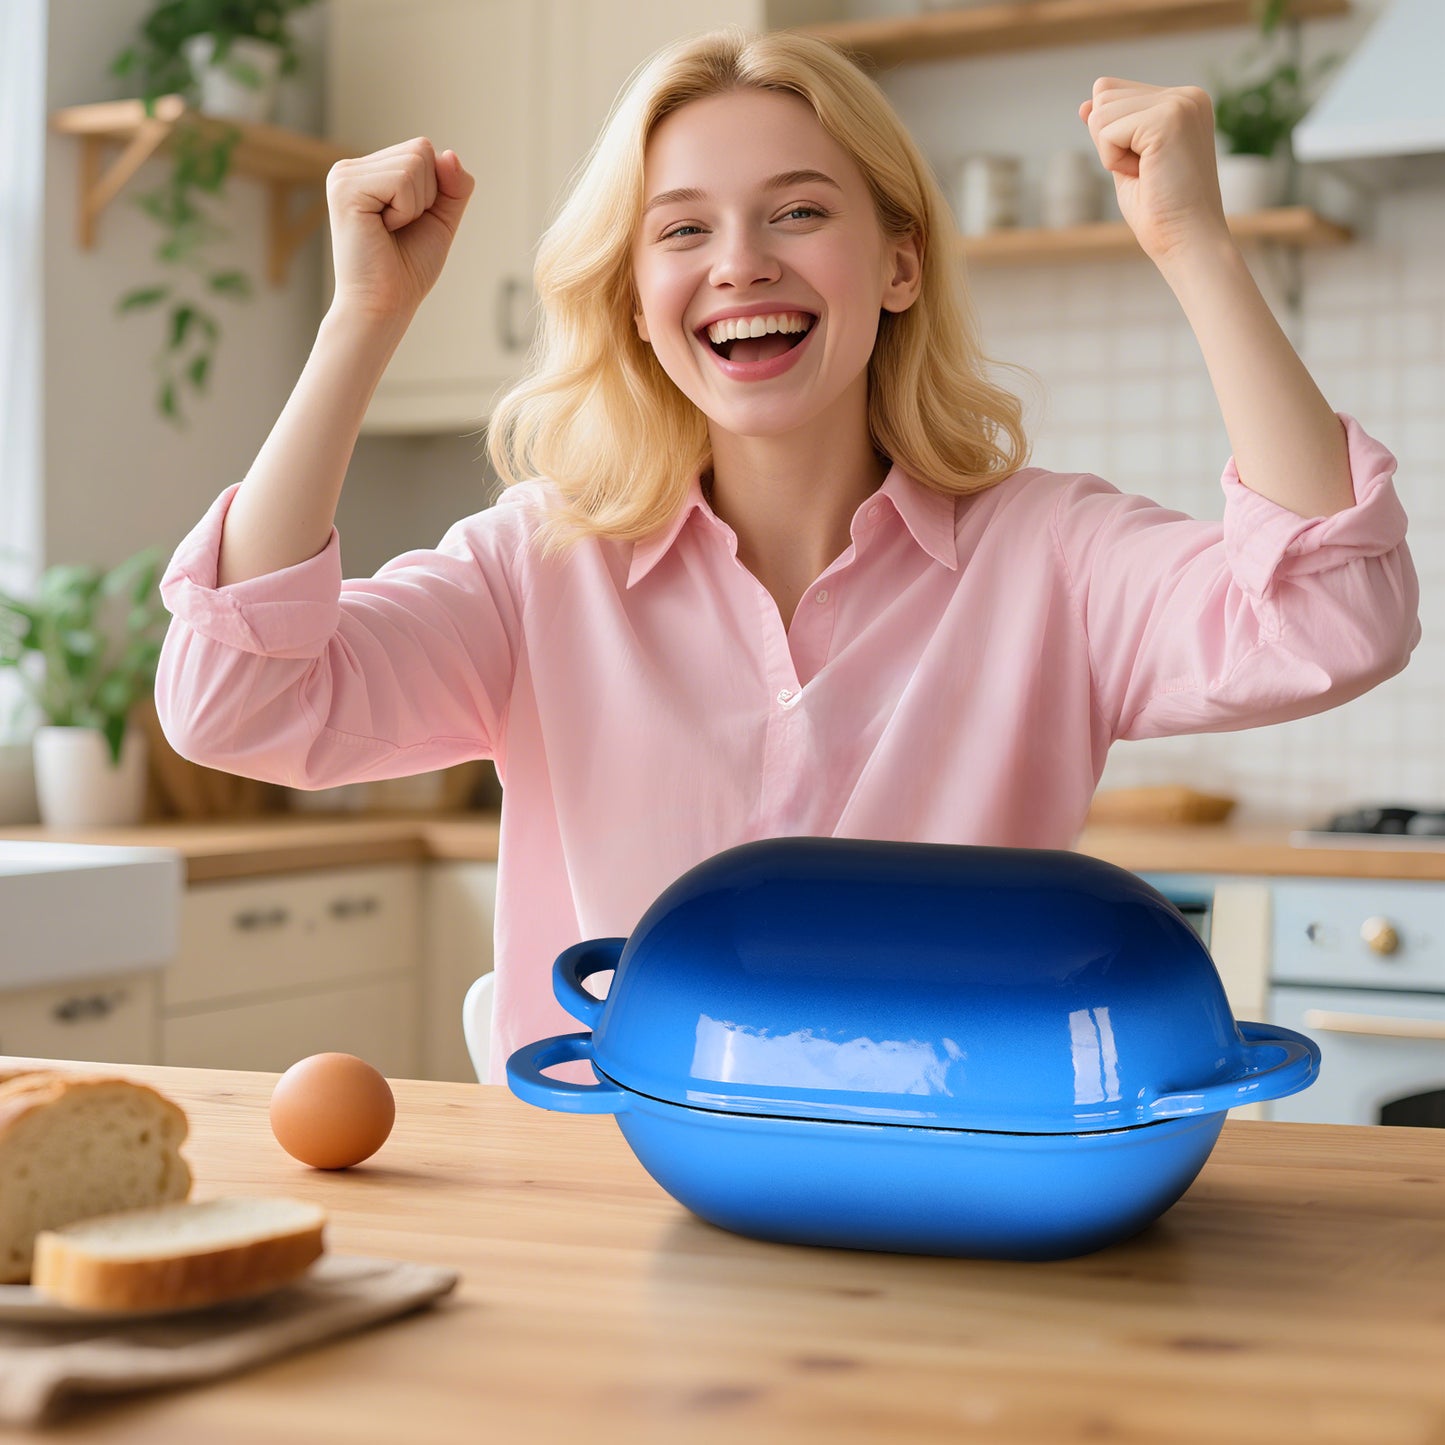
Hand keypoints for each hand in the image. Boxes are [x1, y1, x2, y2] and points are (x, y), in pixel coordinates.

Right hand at [325, 138, 475, 323]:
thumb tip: (448, 154)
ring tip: (389, 229)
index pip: (422, 150)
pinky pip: (403, 180)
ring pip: (414, 163)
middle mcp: (351, 168)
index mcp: (369, 171)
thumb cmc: (408, 268)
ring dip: (416, 206)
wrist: (384, 305)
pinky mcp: (345, 188)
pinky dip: (406, 211)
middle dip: (427, 196)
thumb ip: (453, 185)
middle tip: (399, 228)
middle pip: (420, 150)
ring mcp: (343, 175)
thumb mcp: (441, 219)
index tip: (409, 222)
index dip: (434, 190)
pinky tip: (382, 229)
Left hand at [1079, 78, 1231, 269]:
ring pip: (1101, 112)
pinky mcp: (1169, 117)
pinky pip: (1106, 132)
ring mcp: (1181, 102)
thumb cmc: (1160, 212)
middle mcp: (1186, 94)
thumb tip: (1085, 105)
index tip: (1146, 167)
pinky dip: (1114, 162)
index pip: (1112, 92)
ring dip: (1112, 154)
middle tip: (1146, 173)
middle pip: (1103, 96)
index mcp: (1181, 101)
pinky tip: (1146, 175)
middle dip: (1109, 143)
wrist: (1188, 241)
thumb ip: (1111, 129)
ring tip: (1148, 174)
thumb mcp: (1127, 161)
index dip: (1111, 137)